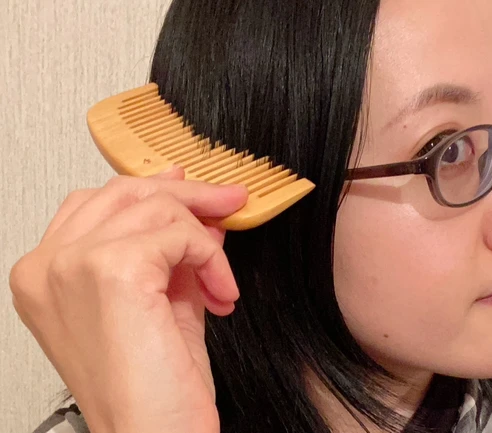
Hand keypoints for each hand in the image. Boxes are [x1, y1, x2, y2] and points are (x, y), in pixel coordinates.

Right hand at [9, 166, 246, 432]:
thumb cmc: (151, 387)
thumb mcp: (158, 300)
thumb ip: (169, 248)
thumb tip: (193, 202)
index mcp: (46, 273)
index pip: (99, 203)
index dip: (153, 190)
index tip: (193, 189)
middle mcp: (48, 263)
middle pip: (124, 191)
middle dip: (187, 194)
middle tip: (229, 202)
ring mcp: (74, 262)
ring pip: (155, 206)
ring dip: (203, 240)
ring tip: (219, 282)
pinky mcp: (111, 268)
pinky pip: (179, 233)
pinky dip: (210, 258)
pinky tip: (219, 293)